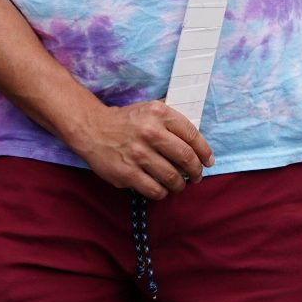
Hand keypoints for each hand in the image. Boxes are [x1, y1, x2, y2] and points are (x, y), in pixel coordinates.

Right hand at [69, 100, 213, 199]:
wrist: (93, 129)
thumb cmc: (126, 121)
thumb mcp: (150, 109)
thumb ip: (172, 121)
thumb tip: (196, 141)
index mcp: (159, 114)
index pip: (192, 135)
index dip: (204, 152)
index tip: (208, 161)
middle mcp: (150, 132)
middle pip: (186, 157)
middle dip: (196, 171)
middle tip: (196, 176)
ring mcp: (138, 154)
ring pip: (172, 177)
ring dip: (180, 184)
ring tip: (178, 184)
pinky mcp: (127, 173)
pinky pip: (155, 190)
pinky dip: (162, 192)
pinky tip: (161, 189)